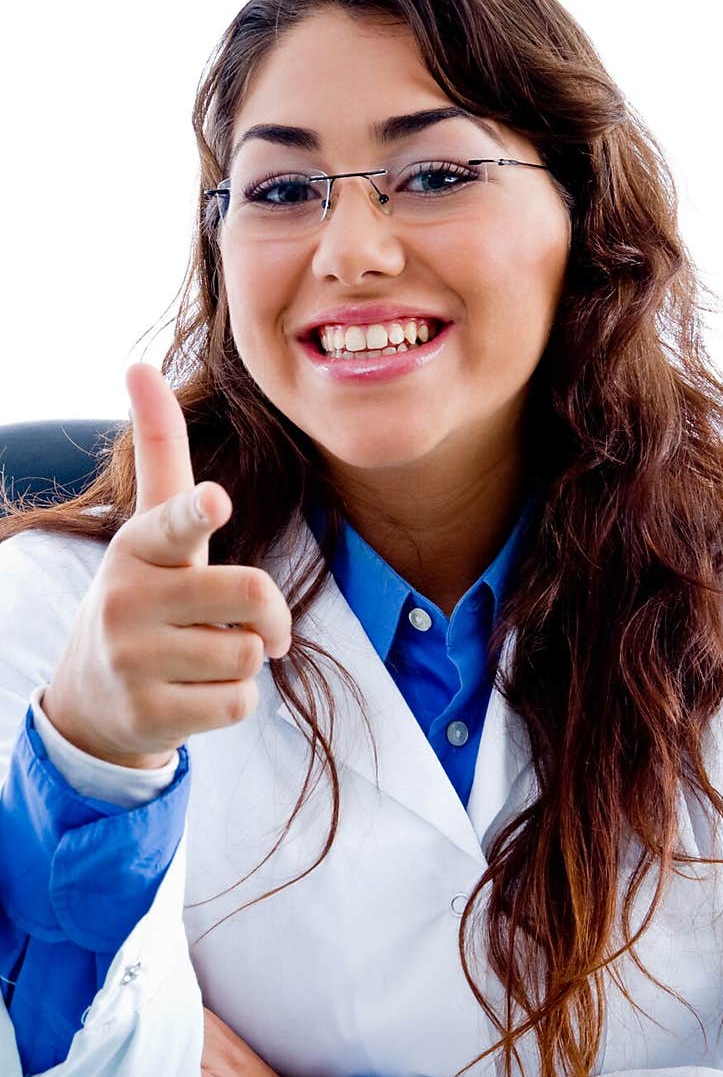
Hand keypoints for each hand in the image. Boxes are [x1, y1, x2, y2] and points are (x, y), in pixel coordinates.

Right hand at [41, 362, 291, 769]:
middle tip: (261, 627)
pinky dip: (232, 701)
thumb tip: (141, 364)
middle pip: (252, 593)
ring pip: (247, 654)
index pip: (174, 523)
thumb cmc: (144, 599)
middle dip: (273, 616)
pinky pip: (237, 703)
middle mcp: (129, 598)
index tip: (215, 501)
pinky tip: (195, 693)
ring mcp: (133, 659)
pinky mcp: (148, 712)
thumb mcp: (149, 532)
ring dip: (245, 660)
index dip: (199, 513)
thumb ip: (159, 453)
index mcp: (139, 547)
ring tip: (204, 658)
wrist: (95, 700)